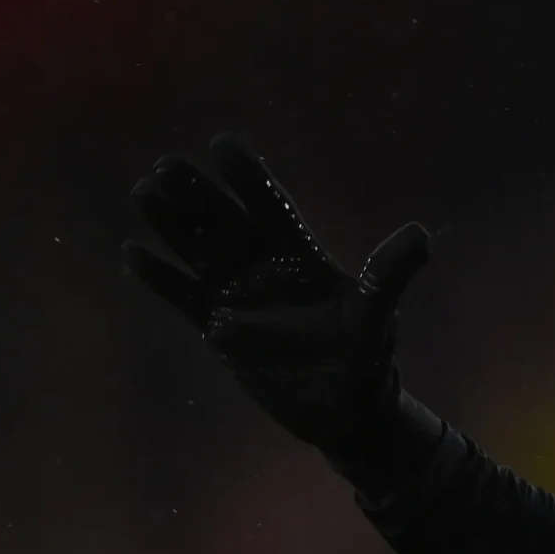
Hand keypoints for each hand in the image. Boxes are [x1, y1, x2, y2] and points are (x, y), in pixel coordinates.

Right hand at [125, 134, 430, 449]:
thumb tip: (420, 234)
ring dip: (172, 223)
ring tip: (144, 190)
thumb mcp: (376, 313)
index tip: (223, 144)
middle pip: (225, 221)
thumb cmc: (366, 356)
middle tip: (166, 163)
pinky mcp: (220, 330)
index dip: (248, 176)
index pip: (271, 204)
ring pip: (198, 250)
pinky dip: (161, 277)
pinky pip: (184, 296)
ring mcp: (240, 297)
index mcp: (302, 255)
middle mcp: (266, 268)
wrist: (344, 409)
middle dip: (197, 192)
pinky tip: (135, 252)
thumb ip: (388, 274)